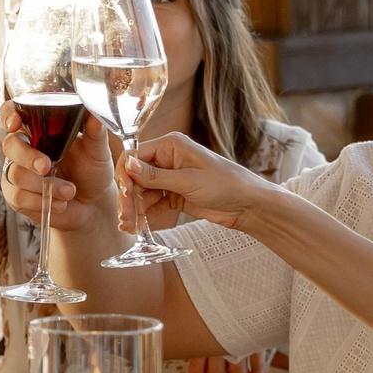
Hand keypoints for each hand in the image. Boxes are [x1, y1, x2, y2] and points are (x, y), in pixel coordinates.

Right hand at [1, 102, 118, 228]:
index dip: (9, 114)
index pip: (13, 112)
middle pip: (10, 145)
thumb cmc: (92, 172)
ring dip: (46, 186)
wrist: (93, 204)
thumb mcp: (97, 150)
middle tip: (46, 166)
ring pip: (17, 174)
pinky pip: (18, 197)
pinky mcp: (16, 196)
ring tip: (69, 191)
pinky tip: (59, 203)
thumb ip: (95, 131)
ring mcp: (17, 172)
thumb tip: (94, 112)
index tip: (16, 123)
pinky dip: (41, 201)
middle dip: (28, 157)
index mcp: (39, 130)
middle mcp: (24, 148)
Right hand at [124, 131, 278, 229]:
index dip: (126, 175)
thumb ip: (156, 176)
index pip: (136, 155)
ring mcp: (171, 178)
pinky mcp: (175, 195)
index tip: (123, 194)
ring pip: (143, 192)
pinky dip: (146, 214)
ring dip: (135, 209)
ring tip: (129, 226)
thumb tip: (128, 165)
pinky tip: (139, 226)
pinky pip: (154, 203)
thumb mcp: (188, 181)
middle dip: (129, 197)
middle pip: (136, 176)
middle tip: (125, 217)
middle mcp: (167, 159)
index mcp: (171, 145)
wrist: (248, 205)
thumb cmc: (226, 184)